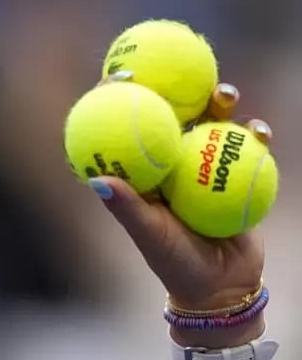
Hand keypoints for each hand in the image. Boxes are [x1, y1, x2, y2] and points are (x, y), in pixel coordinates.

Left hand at [88, 74, 270, 311]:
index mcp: (142, 172)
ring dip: (219, 104)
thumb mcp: (150, 234)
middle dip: (177, 87)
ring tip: (224, 94)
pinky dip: (254, 136)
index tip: (122, 76)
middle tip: (184, 73)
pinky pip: (247, 148)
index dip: (121, 98)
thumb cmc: (175, 263)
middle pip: (172, 115)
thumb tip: (98, 180)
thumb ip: (127, 208)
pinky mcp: (236, 174)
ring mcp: (204, 166)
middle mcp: (169, 162)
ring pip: (211, 124)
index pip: (127, 127)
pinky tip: (260, 130)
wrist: (221, 286)